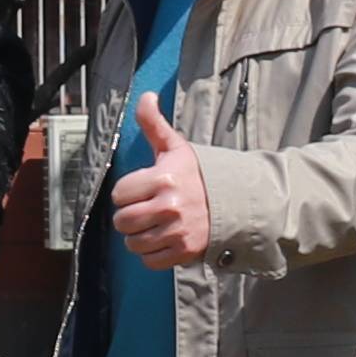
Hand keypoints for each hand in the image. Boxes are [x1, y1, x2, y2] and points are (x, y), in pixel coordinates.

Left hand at [107, 93, 215, 267]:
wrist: (235, 202)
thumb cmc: (198, 175)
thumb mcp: (176, 148)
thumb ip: (154, 124)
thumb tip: (145, 96)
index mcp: (164, 178)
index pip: (119, 194)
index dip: (127, 192)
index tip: (141, 190)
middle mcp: (170, 206)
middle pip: (122, 221)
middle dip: (129, 216)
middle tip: (144, 210)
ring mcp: (178, 231)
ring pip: (133, 243)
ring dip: (138, 236)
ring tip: (153, 225)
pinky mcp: (184, 252)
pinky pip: (149, 260)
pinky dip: (151, 253)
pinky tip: (162, 240)